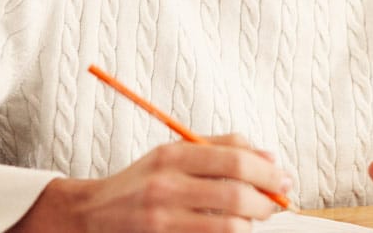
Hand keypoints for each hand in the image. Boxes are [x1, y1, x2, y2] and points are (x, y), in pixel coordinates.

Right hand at [9, 134, 291, 232]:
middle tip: (276, 202)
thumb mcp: (172, 154)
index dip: (267, 171)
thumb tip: (269, 157)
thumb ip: (220, 148)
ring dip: (251, 224)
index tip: (284, 177)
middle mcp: (166, 187)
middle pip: (236, 196)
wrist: (89, 216)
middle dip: (267, 201)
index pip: (234, 161)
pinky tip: (230, 229)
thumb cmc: (141, 183)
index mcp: (172, 155)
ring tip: (253, 218)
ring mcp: (163, 221)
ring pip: (229, 226)